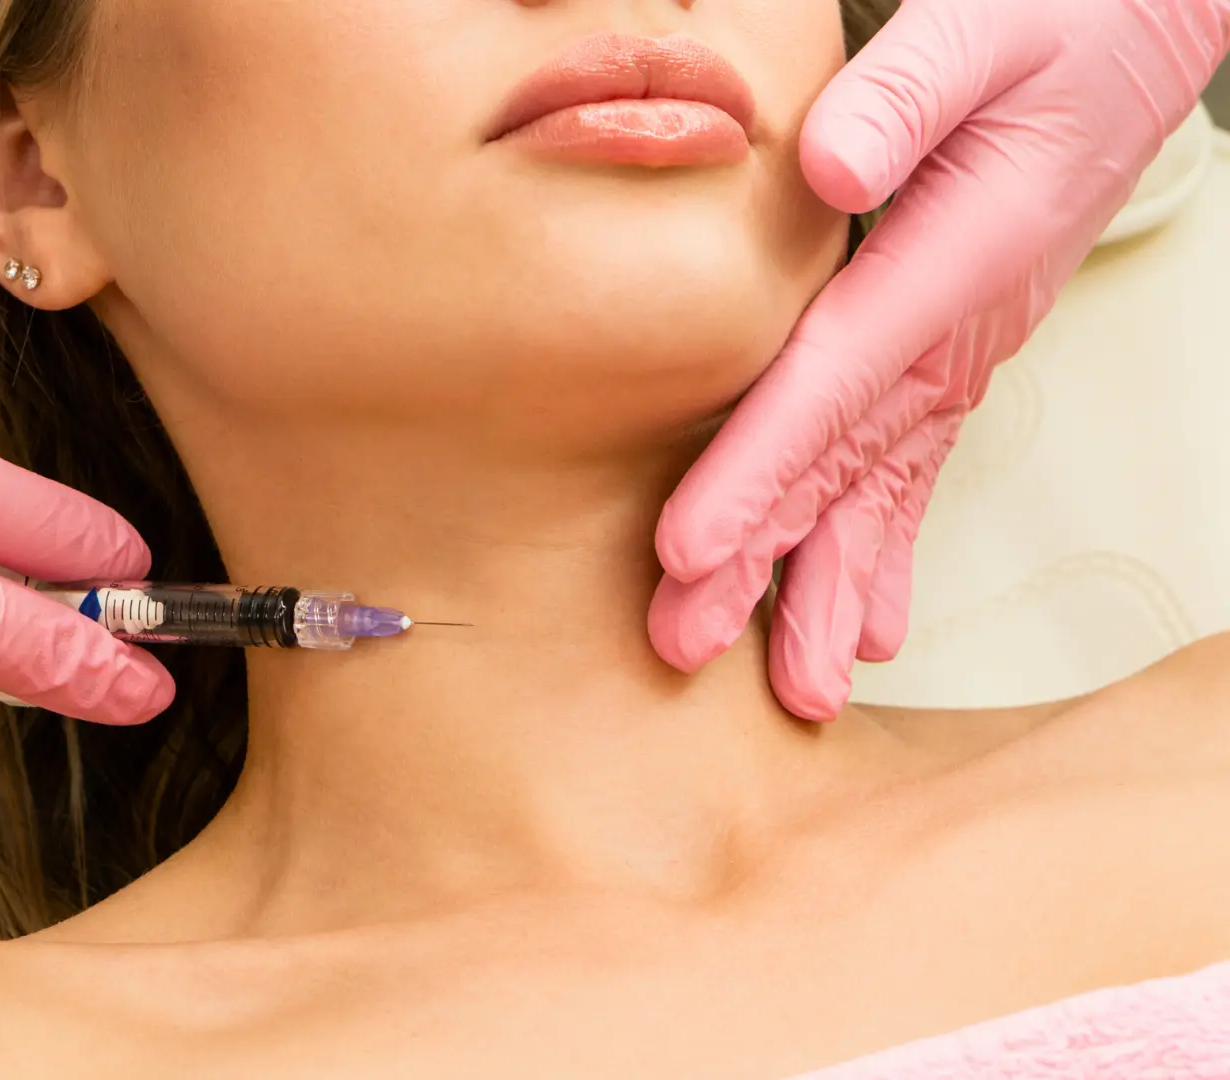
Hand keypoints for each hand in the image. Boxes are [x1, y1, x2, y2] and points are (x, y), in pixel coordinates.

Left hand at [649, 0, 1228, 717]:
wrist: (1139, 34)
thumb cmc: (1054, 20)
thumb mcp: (980, 27)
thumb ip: (905, 90)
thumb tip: (828, 160)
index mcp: (953, 255)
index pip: (834, 380)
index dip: (759, 467)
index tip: (687, 548)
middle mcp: (960, 325)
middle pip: (845, 460)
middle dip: (766, 560)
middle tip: (685, 643)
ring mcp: (964, 348)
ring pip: (882, 483)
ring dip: (828, 581)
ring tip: (796, 684)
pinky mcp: (957, 349)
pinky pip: (913, 463)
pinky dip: (885, 543)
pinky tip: (868, 623)